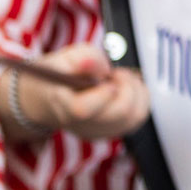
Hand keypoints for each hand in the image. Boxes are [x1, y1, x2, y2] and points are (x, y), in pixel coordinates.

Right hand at [0, 43, 148, 142]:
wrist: (49, 97)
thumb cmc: (59, 75)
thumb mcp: (64, 57)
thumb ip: (84, 57)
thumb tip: (102, 68)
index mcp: (64, 106)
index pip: (83, 110)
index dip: (103, 92)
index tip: (108, 76)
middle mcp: (82, 125)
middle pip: (119, 113)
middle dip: (127, 85)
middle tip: (117, 73)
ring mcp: (99, 131)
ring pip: (135, 116)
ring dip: (137, 90)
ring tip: (121, 79)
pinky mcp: (111, 131)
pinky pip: (139, 117)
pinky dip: (141, 97)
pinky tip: (127, 87)